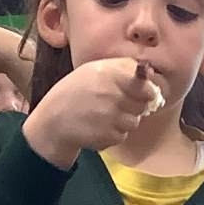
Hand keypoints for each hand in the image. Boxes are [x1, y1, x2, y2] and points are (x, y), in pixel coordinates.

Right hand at [24, 58, 158, 165]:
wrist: (54, 119)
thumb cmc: (75, 92)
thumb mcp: (94, 70)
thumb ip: (122, 68)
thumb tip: (149, 72)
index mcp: (109, 74)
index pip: (144, 86)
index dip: (147, 91)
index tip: (144, 93)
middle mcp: (111, 94)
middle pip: (142, 105)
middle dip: (135, 106)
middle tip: (118, 105)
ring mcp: (110, 117)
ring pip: (134, 122)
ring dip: (124, 121)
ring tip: (105, 116)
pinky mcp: (108, 135)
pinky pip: (122, 135)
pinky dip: (114, 133)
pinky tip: (99, 126)